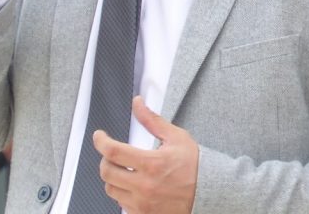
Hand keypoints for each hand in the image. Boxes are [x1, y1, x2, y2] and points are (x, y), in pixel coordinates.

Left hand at [93, 96, 198, 213]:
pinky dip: (123, 193)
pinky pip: (121, 204)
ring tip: (124, 170)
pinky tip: (134, 185)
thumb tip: (138, 104)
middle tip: (112, 153)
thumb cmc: (195, 167)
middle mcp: (144, 186)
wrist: (208, 194)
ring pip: (110, 189)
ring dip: (113, 177)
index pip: (113, 151)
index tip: (100, 137)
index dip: (101, 141)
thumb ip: (153, 121)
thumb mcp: (177, 138)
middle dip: (105, 159)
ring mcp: (142, 204)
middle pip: (106, 171)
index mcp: (152, 164)